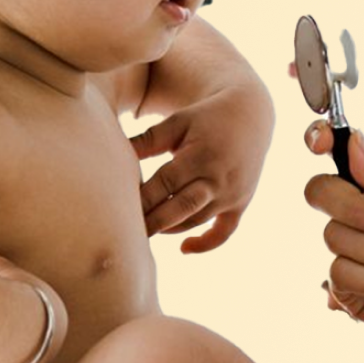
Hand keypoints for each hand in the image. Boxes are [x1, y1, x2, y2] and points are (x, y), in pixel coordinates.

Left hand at [133, 85, 274, 252]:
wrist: (251, 114)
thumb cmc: (205, 117)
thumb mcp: (178, 122)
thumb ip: (148, 140)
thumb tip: (112, 153)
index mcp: (199, 156)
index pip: (164, 184)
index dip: (141, 198)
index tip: (117, 208)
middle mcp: (217, 178)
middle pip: (180, 208)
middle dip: (152, 222)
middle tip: (125, 233)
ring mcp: (231, 194)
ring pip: (196, 221)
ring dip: (170, 229)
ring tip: (143, 233)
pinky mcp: (240, 204)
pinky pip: (223, 233)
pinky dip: (205, 244)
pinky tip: (183, 248)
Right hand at [304, 124, 363, 362]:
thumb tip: (352, 140)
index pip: (342, 151)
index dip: (322, 139)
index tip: (319, 143)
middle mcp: (363, 212)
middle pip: (322, 191)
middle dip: (357, 209)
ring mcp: (354, 250)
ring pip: (335, 237)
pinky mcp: (349, 288)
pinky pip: (340, 275)